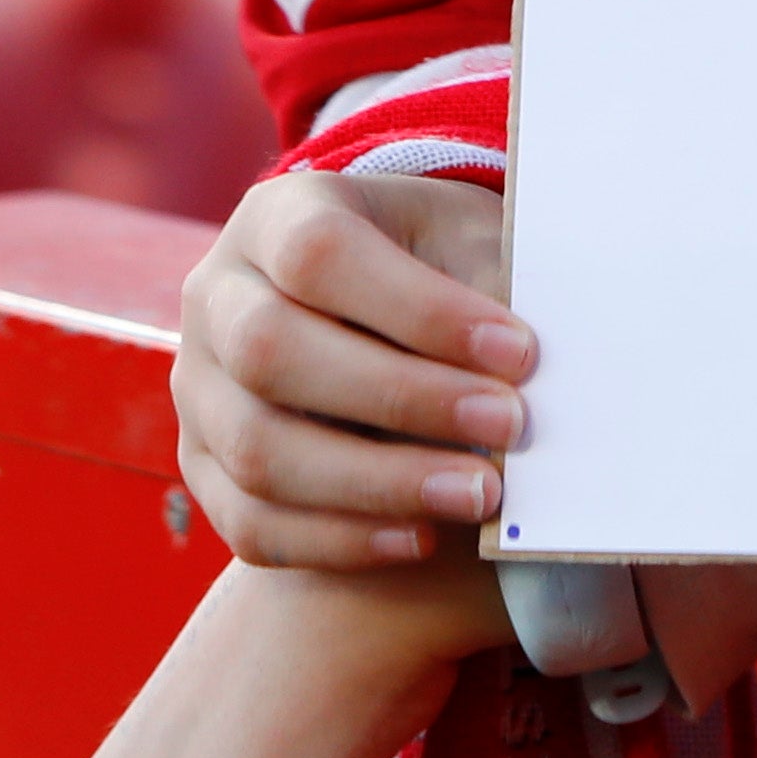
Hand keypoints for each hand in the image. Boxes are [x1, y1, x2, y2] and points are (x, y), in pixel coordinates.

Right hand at [175, 167, 536, 565]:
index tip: (520, 352)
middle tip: (508, 426)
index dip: (420, 309)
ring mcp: (197, 389)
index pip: (321, 254)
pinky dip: (340, 541)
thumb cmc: (441, 266)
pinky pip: (251, 524)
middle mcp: (216, 298)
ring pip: (257, 450)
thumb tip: (558, 363)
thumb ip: (494, 289)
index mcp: (278, 216)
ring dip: (378, 483)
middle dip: (401, 398)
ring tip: (479, 497)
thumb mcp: (465, 244)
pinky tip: (423, 538)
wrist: (382, 310)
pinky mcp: (204, 469)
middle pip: (271, 352)